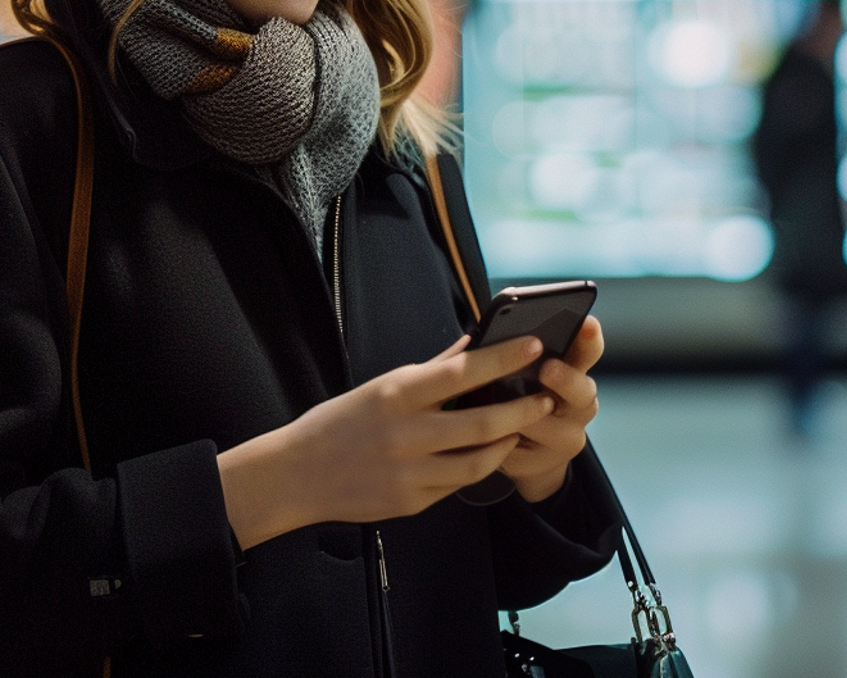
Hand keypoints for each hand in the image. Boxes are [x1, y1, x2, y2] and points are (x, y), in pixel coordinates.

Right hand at [216, 334, 553, 547]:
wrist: (300, 473)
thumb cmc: (340, 422)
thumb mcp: (381, 386)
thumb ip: (430, 369)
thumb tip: (471, 345)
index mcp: (396, 394)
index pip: (461, 372)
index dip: (502, 359)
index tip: (532, 345)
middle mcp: (406, 433)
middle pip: (481, 423)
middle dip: (521, 409)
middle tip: (546, 397)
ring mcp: (411, 471)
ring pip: (478, 459)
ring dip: (508, 441)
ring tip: (523, 427)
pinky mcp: (413, 501)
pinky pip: (459, 484)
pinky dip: (481, 467)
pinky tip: (491, 454)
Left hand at [497, 316, 602, 503]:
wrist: (524, 452)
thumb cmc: (517, 395)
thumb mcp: (520, 371)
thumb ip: (517, 353)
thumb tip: (491, 331)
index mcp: (573, 371)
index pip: (589, 350)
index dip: (590, 338)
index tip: (586, 323)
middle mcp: (579, 405)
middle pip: (584, 391)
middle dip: (566, 379)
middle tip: (547, 369)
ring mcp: (568, 437)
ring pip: (552, 427)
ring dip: (526, 417)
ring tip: (503, 409)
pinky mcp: (547, 466)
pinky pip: (523, 453)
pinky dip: (503, 443)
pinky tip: (488, 437)